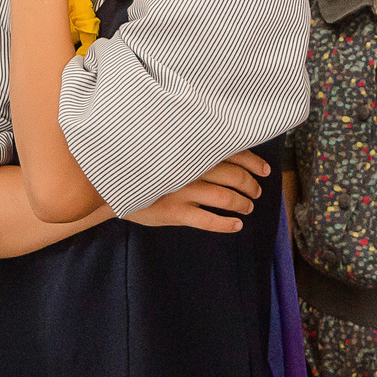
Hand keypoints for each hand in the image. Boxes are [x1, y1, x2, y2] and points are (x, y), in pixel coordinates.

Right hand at [126, 152, 268, 231]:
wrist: (112, 186)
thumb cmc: (143, 167)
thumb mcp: (166, 152)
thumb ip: (190, 152)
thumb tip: (222, 151)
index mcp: (191, 152)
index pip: (231, 153)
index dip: (252, 162)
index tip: (264, 170)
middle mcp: (190, 169)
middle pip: (233, 176)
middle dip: (250, 185)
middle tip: (255, 191)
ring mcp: (183, 192)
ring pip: (225, 198)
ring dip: (242, 203)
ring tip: (247, 207)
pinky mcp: (175, 212)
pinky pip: (208, 220)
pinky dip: (226, 224)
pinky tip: (236, 225)